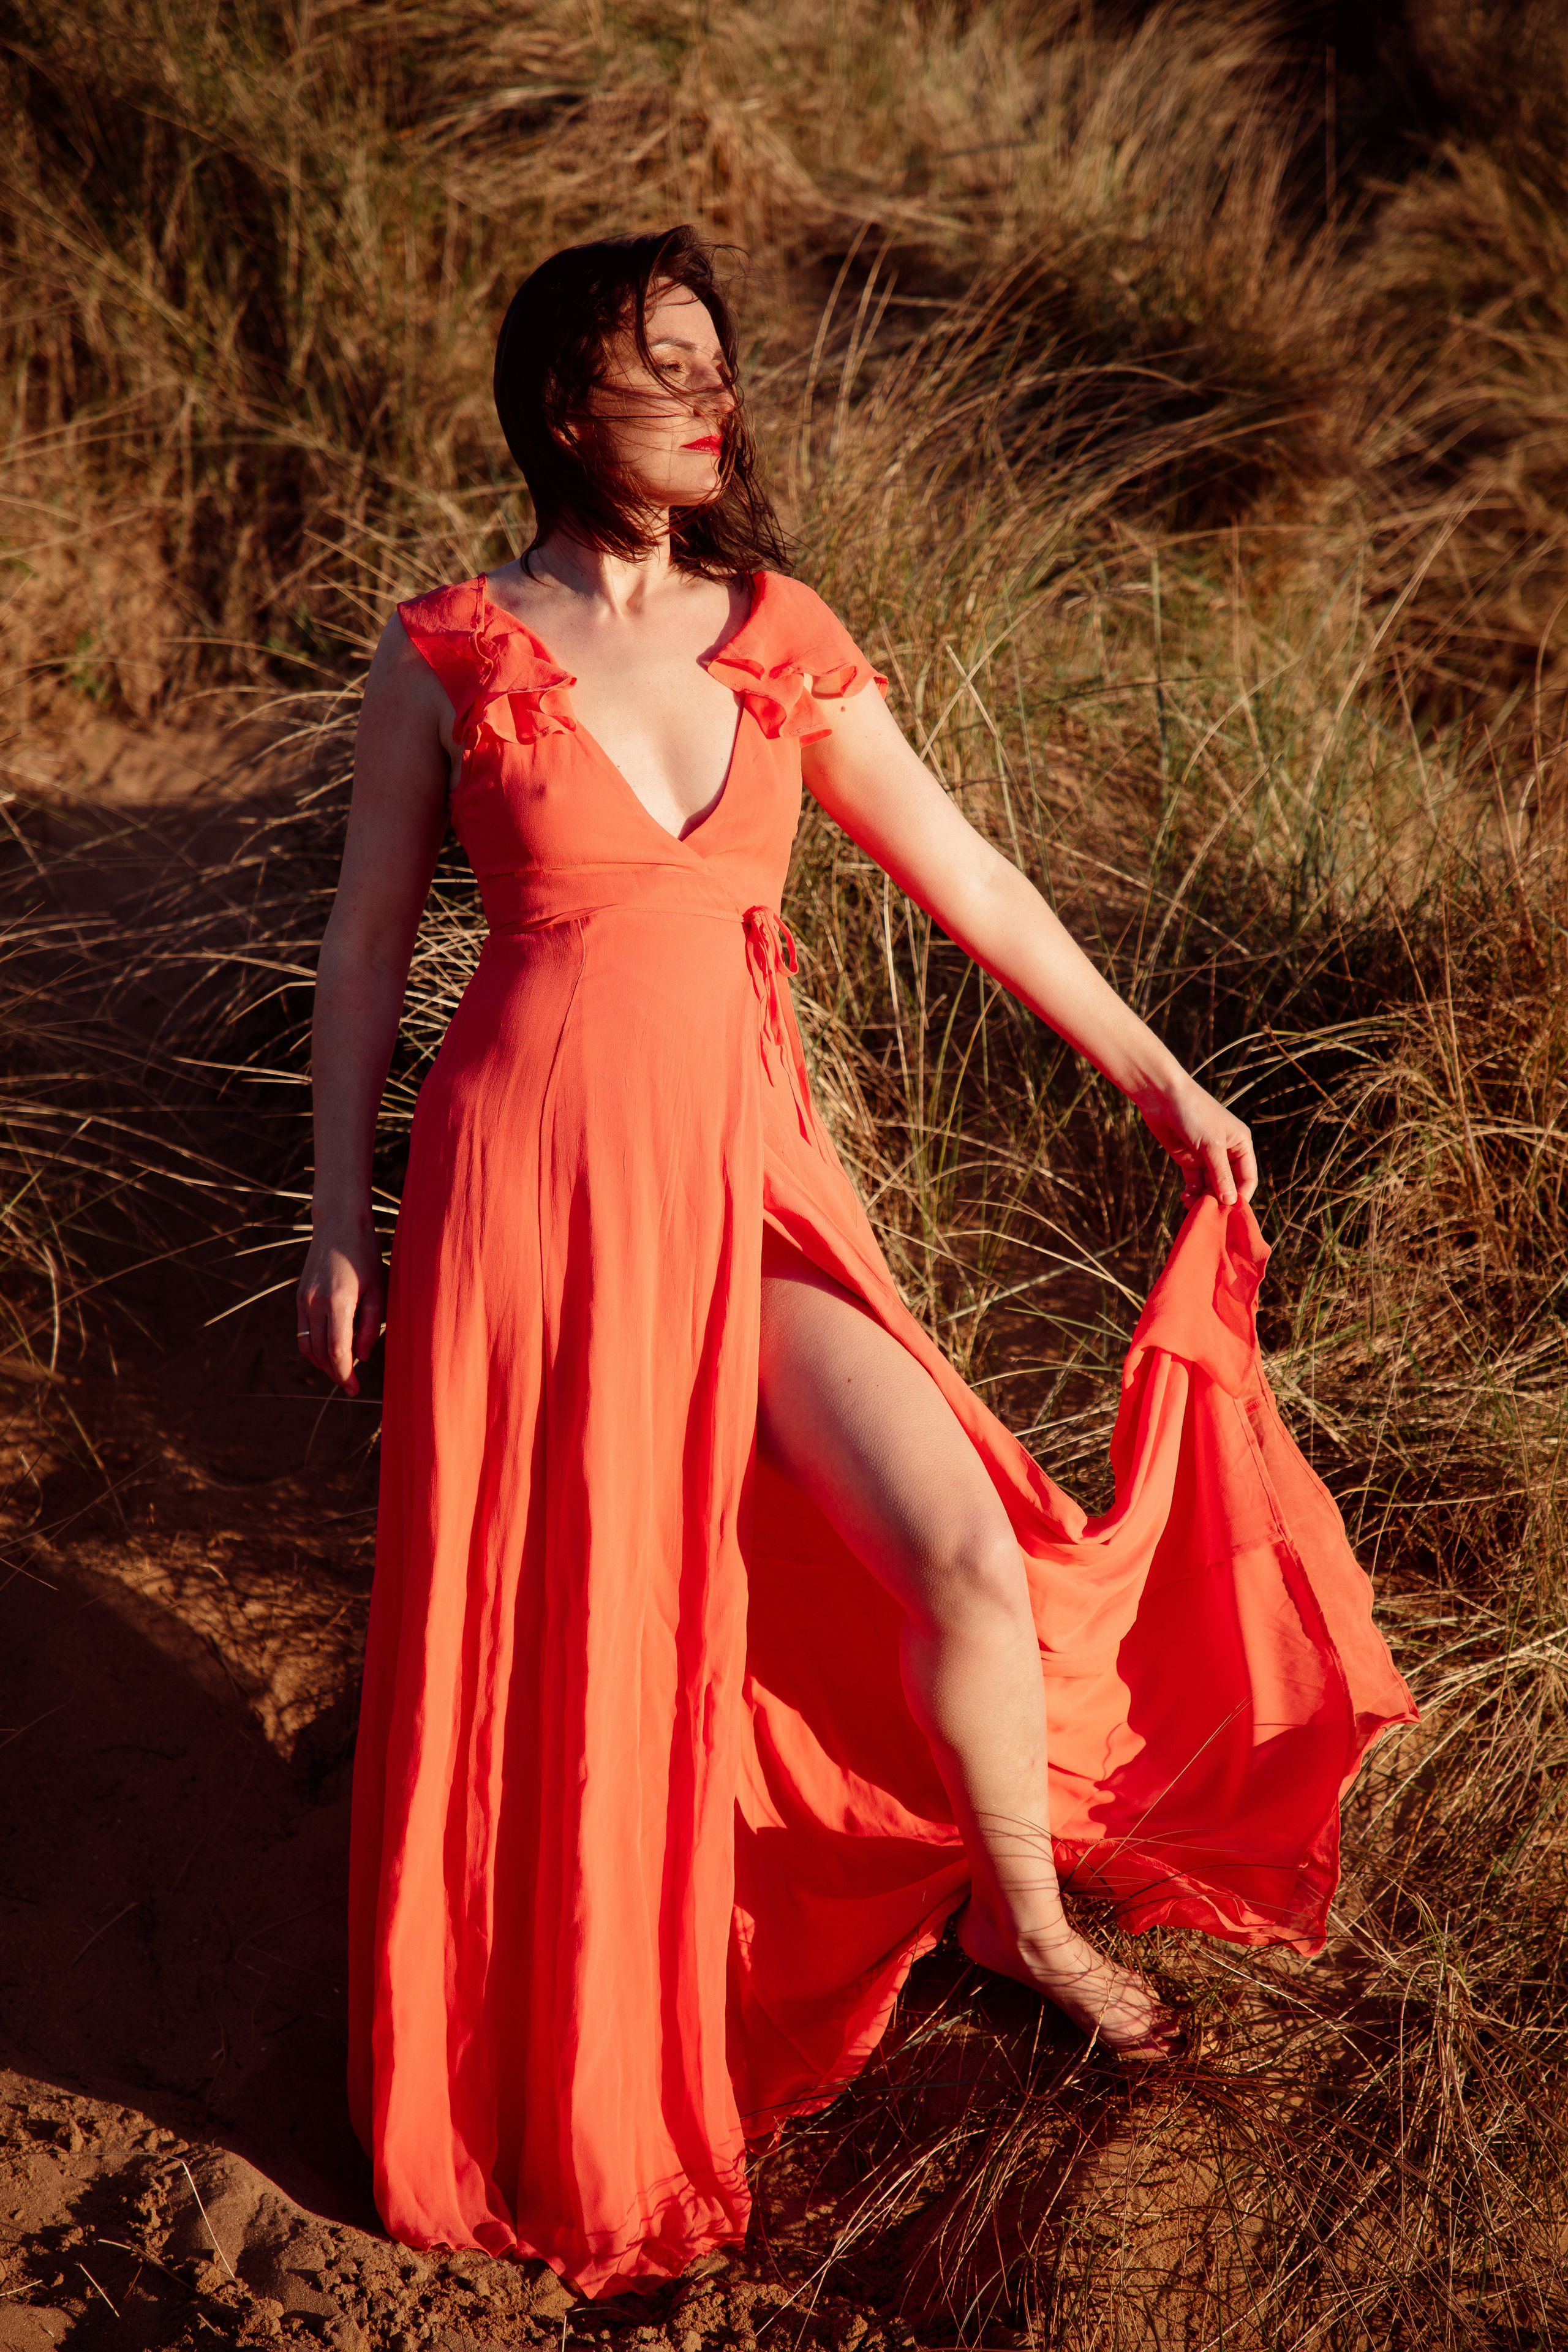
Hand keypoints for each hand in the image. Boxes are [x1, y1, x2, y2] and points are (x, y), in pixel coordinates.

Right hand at [296, 1219, 384, 1394]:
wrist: (339, 1224)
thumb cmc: (366, 1255)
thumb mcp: (379, 1289)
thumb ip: (371, 1326)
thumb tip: (362, 1358)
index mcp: (338, 1301)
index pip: (337, 1351)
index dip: (345, 1375)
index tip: (355, 1389)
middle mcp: (314, 1303)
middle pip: (319, 1353)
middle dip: (335, 1374)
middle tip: (352, 1385)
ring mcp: (303, 1300)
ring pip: (306, 1346)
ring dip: (322, 1364)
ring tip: (342, 1371)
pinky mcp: (299, 1298)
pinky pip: (301, 1332)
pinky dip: (313, 1348)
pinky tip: (330, 1352)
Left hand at [1137, 1077, 1257, 1207]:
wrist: (1161, 1095)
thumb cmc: (1193, 1113)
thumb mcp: (1210, 1145)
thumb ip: (1221, 1174)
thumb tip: (1230, 1202)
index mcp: (1240, 1144)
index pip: (1247, 1178)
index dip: (1241, 1196)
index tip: (1230, 1213)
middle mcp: (1226, 1151)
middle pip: (1228, 1184)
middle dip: (1219, 1199)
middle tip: (1208, 1213)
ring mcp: (1206, 1156)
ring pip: (1210, 1185)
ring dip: (1203, 1198)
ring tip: (1193, 1208)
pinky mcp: (1188, 1158)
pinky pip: (1195, 1181)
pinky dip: (1192, 1192)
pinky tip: (1185, 1198)